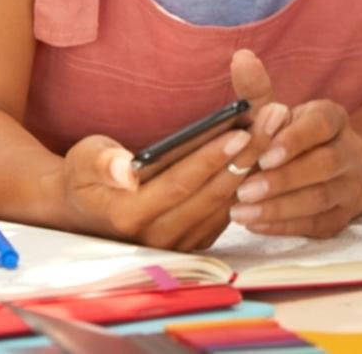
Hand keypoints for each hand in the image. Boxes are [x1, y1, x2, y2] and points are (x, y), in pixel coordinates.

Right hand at [54, 49, 288, 249]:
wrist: (82, 213)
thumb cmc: (85, 176)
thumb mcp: (83, 160)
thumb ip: (101, 162)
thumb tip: (125, 168)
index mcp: (128, 216)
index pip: (180, 183)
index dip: (211, 158)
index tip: (240, 130)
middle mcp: (156, 237)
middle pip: (212, 193)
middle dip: (247, 153)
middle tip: (275, 117)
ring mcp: (178, 244)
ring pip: (226, 202)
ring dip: (256, 164)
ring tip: (278, 126)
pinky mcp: (193, 243)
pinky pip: (227, 211)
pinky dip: (249, 180)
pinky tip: (268, 149)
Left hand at [230, 99, 361, 237]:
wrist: (327, 170)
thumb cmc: (288, 137)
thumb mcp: (274, 113)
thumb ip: (256, 90)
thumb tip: (240, 58)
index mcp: (334, 118)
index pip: (322, 125)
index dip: (294, 140)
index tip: (263, 155)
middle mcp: (351, 150)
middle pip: (325, 165)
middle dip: (283, 180)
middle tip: (244, 190)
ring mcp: (351, 185)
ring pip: (321, 198)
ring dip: (278, 208)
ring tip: (240, 213)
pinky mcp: (343, 216)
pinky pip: (316, 225)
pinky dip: (284, 226)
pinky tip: (255, 225)